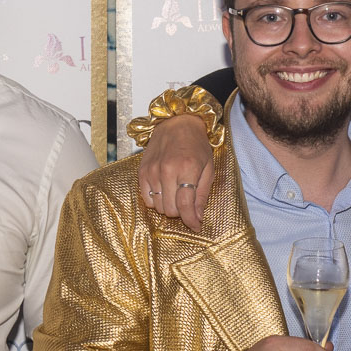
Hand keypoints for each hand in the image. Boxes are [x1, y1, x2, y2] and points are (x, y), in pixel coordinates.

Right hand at [138, 114, 214, 231]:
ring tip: (176, 193)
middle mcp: (166, 170)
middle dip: (181, 212)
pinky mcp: (142, 172)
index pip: (185, 205)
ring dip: (169, 206)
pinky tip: (165, 190)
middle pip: (170, 210)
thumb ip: (202, 195)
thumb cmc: (196, 145)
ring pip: (158, 207)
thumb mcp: (209, 168)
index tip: (196, 226)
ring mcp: (151, 171)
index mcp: (187, 168)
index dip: (191, 220)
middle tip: (187, 202)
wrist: (177, 123)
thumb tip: (197, 219)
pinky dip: (157, 200)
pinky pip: (147, 199)